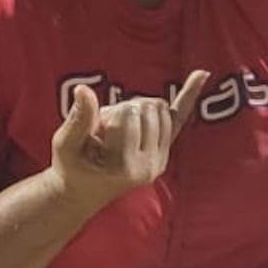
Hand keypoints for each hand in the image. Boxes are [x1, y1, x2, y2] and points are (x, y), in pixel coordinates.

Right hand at [48, 71, 212, 209]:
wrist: (80, 193)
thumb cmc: (70, 166)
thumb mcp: (65, 143)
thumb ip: (78, 118)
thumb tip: (83, 90)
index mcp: (124, 167)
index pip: (127, 114)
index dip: (107, 113)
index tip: (94, 134)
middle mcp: (148, 167)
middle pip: (148, 107)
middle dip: (123, 109)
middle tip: (104, 133)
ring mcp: (159, 163)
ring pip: (160, 108)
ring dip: (136, 110)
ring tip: (116, 132)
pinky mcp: (163, 156)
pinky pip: (179, 119)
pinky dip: (189, 95)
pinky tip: (202, 74)